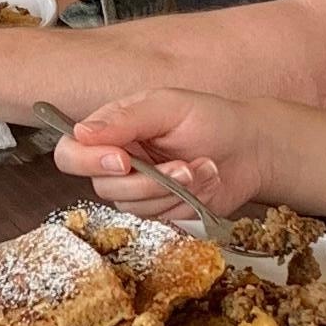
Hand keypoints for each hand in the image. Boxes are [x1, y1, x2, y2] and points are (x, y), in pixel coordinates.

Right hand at [53, 92, 277, 219]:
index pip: (72, 152)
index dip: (89, 161)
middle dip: (148, 181)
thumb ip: (125, 118)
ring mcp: (138, 189)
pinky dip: (186, 202)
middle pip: (103, 187)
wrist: (253, 149)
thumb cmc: (212, 119)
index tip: (123, 160)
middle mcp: (117, 161)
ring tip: (203, 167)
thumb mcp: (169, 107)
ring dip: (174, 190)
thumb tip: (81, 132)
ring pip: (133, 206)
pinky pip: (159, 218)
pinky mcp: (159, 210)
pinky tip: (205, 183)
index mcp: (112, 129)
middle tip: (183, 165)